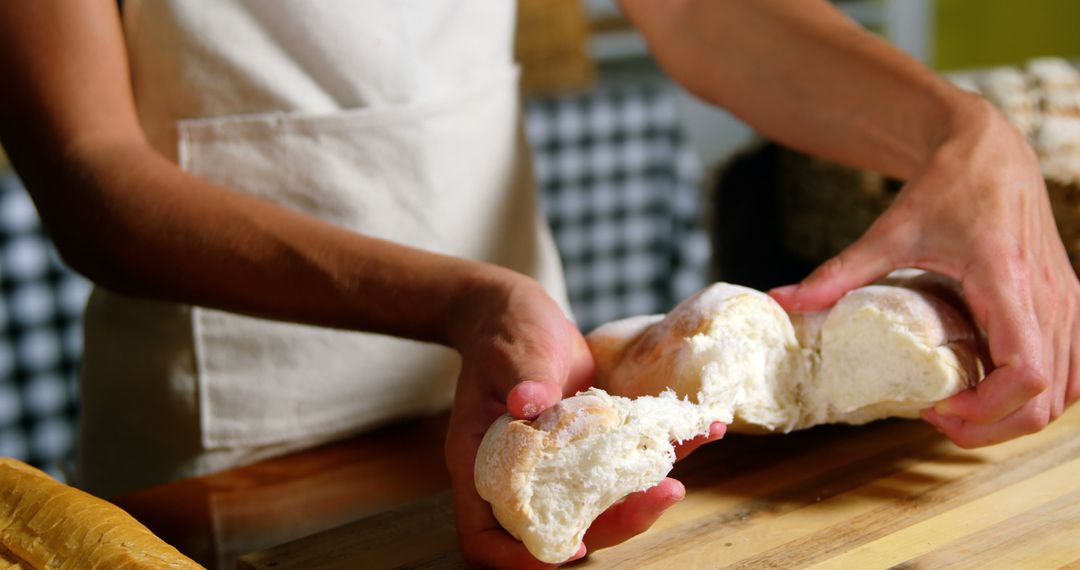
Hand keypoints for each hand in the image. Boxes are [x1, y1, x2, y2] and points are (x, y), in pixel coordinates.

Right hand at [444, 272, 724, 566]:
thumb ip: (523, 376)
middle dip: (612, 525)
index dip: (520, 555)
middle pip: (556, 530)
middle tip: (660, 495)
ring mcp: (558, 467)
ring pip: (597, 508)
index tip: (573, 544)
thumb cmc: (503, 331)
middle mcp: (520, 477)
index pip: (484, 536)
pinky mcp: (589, 448)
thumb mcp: (511, 349)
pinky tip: (701, 431)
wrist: (519, 314)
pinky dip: (662, 454)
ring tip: (678, 480)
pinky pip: (622, 467)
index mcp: (481, 464)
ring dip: (640, 501)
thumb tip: (530, 402)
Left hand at [770, 101, 1079, 447]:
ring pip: (1069, 391)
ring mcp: (1066, 301)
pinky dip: (1042, 393)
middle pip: (1047, 398)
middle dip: (993, 425)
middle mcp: (1048, 296)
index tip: (937, 406)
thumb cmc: (947, 184)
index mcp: (1006, 280)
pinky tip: (994, 386)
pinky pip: (1075, 370)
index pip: (1025, 372)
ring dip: (1018, 414)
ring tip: (963, 406)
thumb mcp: (890, 229)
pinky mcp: (1068, 303)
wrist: (991, 149)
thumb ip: (839, 271)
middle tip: (940, 416)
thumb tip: (784, 301)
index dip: (985, 409)